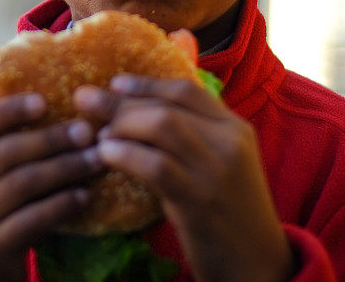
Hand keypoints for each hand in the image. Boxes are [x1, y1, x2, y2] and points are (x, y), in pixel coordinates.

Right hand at [0, 94, 102, 281]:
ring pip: (22, 184)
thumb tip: (52, 99)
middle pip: (5, 153)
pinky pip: (32, 219)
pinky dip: (62, 204)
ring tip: (94, 160)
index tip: (43, 101)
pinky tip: (84, 194)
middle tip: (86, 131)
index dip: (6, 110)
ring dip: (64, 168)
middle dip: (50, 139)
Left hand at [74, 76, 293, 281]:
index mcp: (235, 128)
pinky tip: (106, 155)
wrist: (259, 266)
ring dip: (121, 124)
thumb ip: (195, 137)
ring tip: (97, 134)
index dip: (146, 84)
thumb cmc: (231, 213)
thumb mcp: (222, 165)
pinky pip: (156, 166)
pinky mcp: (200, 201)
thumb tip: (140, 113)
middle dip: (121, 101)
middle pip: (167, 107)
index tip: (115, 82)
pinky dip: (126, 154)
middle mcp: (229, 141)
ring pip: (162, 126)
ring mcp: (216, 170)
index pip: (185, 90)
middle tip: (84, 99)